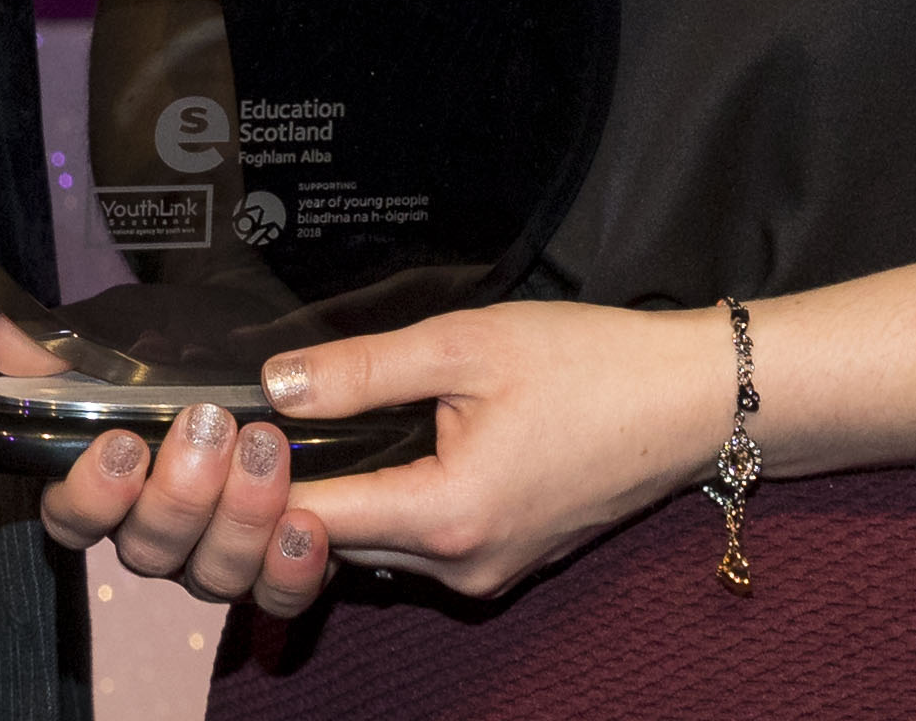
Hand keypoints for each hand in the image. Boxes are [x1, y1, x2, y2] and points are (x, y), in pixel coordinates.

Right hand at [0, 315, 332, 611]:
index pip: (73, 518)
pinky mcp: (279, 567)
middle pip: (147, 549)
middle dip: (179, 493)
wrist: (277, 349)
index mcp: (107, 487)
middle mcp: (157, 534)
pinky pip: (278, 596)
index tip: (123, 443)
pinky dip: (292, 569)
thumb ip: (65, 346)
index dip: (92, 493)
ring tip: (265, 451)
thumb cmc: (190, 343)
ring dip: (239, 517)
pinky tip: (306, 522)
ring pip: (213, 574)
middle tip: (210, 427)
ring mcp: (216, 557)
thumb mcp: (130, 332)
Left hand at [264, 301, 737, 600]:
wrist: (689, 400)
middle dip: (291, 496)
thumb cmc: (591, 364)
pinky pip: (422, 547)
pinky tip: (378, 452)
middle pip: (338, 544)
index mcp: (450, 515)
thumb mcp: (465, 343)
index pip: (317, 518)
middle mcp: (465, 565)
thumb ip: (363, 369)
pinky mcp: (508, 561)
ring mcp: (490, 571)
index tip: (226, 440)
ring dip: (342, 503)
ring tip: (305, 436)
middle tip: (251, 433)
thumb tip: (275, 384)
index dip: (262, 482)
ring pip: (378, 549)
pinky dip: (389, 508)